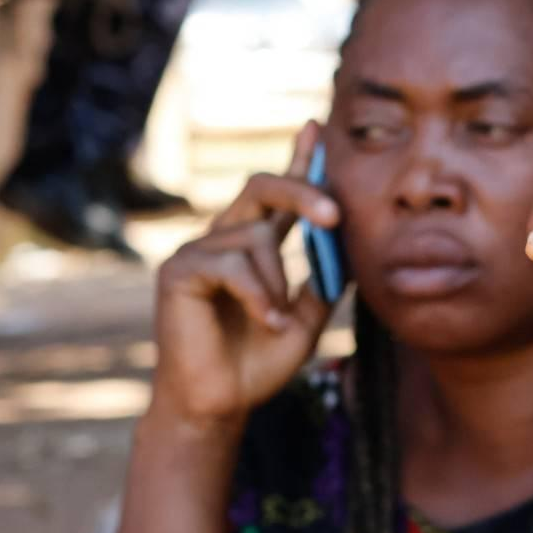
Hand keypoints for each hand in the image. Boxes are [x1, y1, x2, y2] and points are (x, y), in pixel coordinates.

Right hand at [149, 122, 338, 432]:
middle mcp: (223, 239)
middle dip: (303, 190)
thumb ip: (325, 279)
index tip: (317, 129)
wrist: (220, 404)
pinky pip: (232, 265)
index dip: (298, 160)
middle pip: (262, 187)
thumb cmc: (258, 362)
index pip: (278, 194)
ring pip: (255, 238)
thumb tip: (355, 243)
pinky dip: (259, 296)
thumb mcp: (308, 318)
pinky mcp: (177, 272)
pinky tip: (265, 323)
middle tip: (335, 215)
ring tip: (276, 322)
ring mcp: (197, 252)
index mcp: (254, 245)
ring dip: (277, 284)